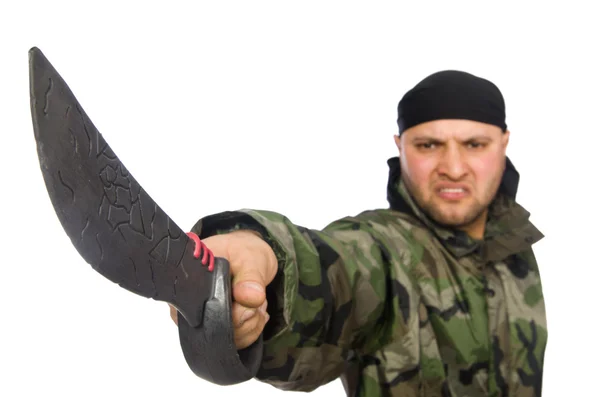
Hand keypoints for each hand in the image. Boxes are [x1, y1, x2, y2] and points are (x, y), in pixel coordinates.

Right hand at [169, 229, 277, 349]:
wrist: (250, 259)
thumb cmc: (244, 253)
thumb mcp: (251, 258)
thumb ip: (251, 277)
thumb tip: (250, 296)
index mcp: (188, 281)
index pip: (201, 311)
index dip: (229, 313)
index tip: (251, 303)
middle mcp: (188, 303)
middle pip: (213, 330)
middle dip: (244, 319)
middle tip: (257, 299)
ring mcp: (200, 318)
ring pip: (225, 341)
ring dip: (250, 325)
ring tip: (256, 303)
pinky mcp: (214, 328)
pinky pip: (233, 343)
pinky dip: (251, 331)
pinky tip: (256, 313)